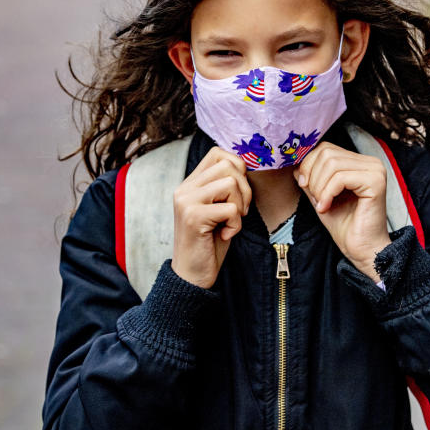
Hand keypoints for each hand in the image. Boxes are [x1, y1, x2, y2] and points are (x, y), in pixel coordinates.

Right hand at [171, 147, 251, 288]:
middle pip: (228, 165)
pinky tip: (224, 235)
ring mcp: (186, 201)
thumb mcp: (217, 209)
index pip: (218, 153)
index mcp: (190, 184)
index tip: (238, 193)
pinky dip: (236, 224)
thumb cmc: (210, 243)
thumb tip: (245, 165)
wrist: (192, 276)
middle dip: (244, 188)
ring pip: (230, 183)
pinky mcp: (193, 217)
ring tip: (230, 222)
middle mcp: (184, 188)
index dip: (237, 168)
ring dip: (240, 206)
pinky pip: (231, 209)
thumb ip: (224, 187)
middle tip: (238, 212)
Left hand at [294, 142, 391, 281]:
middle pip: (327, 152)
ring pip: (332, 164)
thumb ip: (310, 178)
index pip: (325, 148)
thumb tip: (295, 163)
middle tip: (315, 198)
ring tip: (322, 205)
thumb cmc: (344, 225)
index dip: (308, 164)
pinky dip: (327, 193)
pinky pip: (340, 178)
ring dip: (319, 187)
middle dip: (313, 176)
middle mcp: (370, 162)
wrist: (361, 249)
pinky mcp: (375, 182)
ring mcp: (375, 170)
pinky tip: (326, 207)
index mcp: (359, 162)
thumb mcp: (319, 196)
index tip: (304, 185)